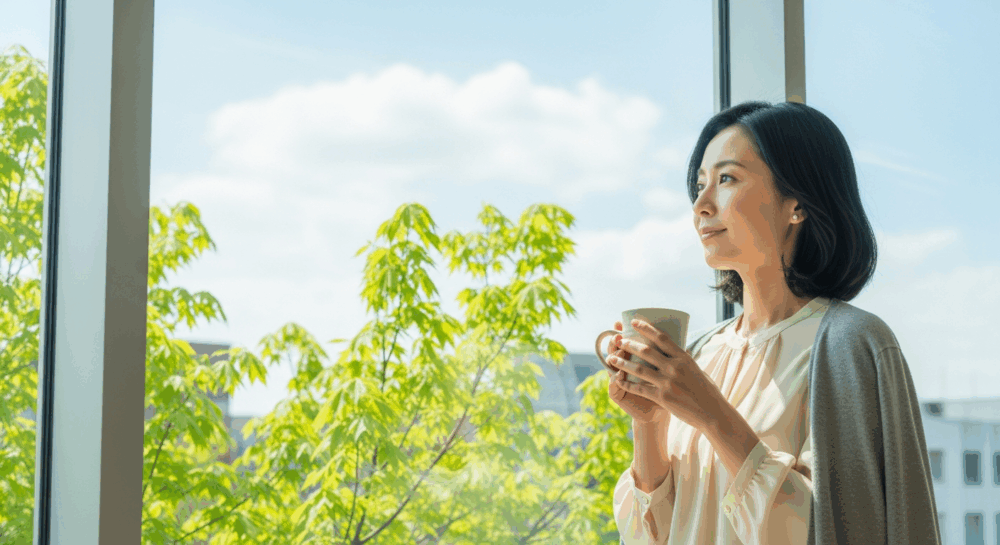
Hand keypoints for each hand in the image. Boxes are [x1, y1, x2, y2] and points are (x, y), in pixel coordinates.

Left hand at [605, 318, 724, 431]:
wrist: (713, 413)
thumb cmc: (706, 391)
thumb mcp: (696, 370)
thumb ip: (683, 360)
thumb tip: (677, 349)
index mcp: (683, 358)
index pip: (662, 338)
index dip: (646, 328)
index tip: (634, 322)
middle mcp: (674, 367)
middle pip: (646, 351)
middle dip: (629, 344)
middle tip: (617, 339)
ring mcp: (668, 382)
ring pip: (638, 369)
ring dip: (622, 363)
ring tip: (610, 358)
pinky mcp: (663, 397)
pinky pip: (640, 388)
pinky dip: (627, 383)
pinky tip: (617, 380)